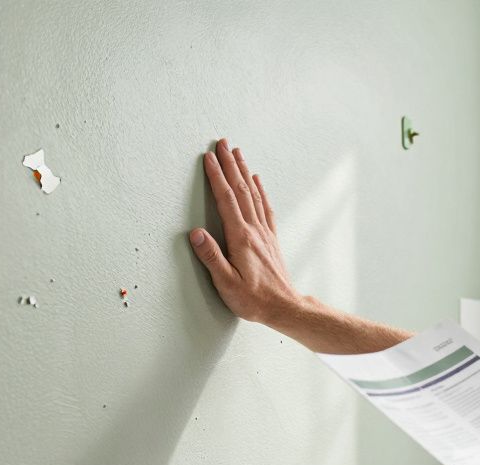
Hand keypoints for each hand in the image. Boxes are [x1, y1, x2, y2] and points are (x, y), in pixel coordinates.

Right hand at [188, 139, 302, 324]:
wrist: (284, 307)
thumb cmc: (253, 299)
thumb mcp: (226, 283)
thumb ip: (211, 257)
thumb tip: (195, 233)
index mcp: (241, 238)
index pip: (226, 200)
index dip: (216, 177)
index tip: (208, 158)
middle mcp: (254, 230)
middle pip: (240, 189)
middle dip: (230, 164)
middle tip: (222, 143)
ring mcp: (264, 232)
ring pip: (253, 193)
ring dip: (244, 171)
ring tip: (238, 152)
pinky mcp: (270, 238)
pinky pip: (264, 206)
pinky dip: (259, 189)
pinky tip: (257, 181)